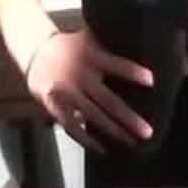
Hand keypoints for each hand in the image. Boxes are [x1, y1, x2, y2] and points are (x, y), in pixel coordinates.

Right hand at [24, 28, 154, 151]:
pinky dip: (86, 139)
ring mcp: (66, 92)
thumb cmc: (71, 47)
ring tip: (131, 141)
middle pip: (107, 100)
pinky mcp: (55, 105)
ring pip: (92, 116)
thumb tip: (140, 43)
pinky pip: (72, 126)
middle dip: (128, 117)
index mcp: (91, 55)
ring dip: (113, 131)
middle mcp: (79, 74)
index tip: (151, 81)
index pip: (115, 64)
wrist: (36, 52)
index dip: (132, 72)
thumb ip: (110, 45)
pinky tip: (102, 148)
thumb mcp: (89, 39)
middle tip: (147, 131)